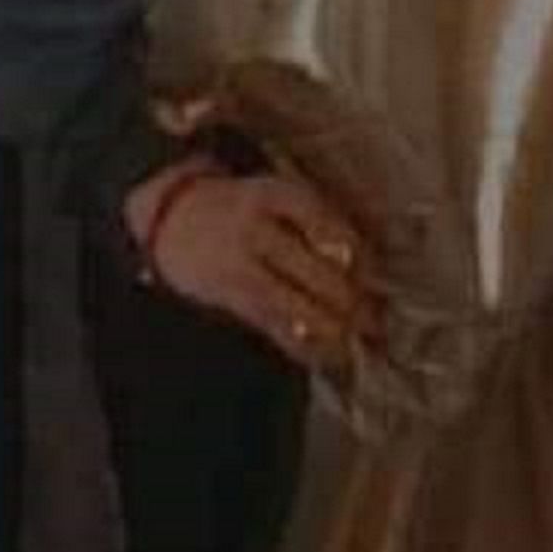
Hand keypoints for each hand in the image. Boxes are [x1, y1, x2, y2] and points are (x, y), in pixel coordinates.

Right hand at [124, 162, 382, 369]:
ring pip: (293, 304)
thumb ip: (318, 220)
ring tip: (359, 343)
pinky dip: (302, 345)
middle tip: (378, 319)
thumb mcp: (279, 194)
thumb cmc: (244, 206)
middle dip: (351, 298)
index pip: (326, 225)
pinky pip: (271, 326)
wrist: (173, 216)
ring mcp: (240, 266)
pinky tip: (327, 356)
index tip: (379, 273)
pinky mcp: (230, 298)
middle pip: (314, 270)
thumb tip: (362, 261)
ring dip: (332, 327)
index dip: (358, 252)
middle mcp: (257, 230)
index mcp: (275, 195)